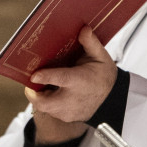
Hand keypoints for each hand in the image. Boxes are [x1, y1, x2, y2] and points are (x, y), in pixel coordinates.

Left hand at [25, 26, 116, 143]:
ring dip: (41, 96)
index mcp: (80, 81)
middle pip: (45, 102)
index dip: (46, 76)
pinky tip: (53, 91)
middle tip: (32, 80)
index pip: (61, 79)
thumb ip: (91, 43)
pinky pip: (51, 111)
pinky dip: (48, 102)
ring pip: (45, 107)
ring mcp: (69, 112)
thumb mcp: (101, 57)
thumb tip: (84, 29)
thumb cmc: (104, 76)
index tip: (34, 75)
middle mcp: (73, 99)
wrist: (113, 99)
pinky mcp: (66, 117)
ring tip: (44, 83)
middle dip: (34, 93)